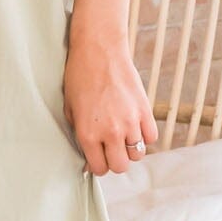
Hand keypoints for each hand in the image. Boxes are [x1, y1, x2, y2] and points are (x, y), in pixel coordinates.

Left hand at [63, 32, 156, 174]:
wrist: (99, 51)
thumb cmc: (80, 78)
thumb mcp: (70, 110)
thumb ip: (80, 136)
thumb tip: (90, 157)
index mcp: (88, 134)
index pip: (100, 168)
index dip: (98, 165)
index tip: (98, 157)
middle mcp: (110, 132)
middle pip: (121, 167)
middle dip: (115, 161)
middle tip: (111, 149)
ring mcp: (130, 122)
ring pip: (138, 154)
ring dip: (130, 149)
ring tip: (123, 136)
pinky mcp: (145, 110)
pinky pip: (151, 137)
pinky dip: (144, 136)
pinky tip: (135, 127)